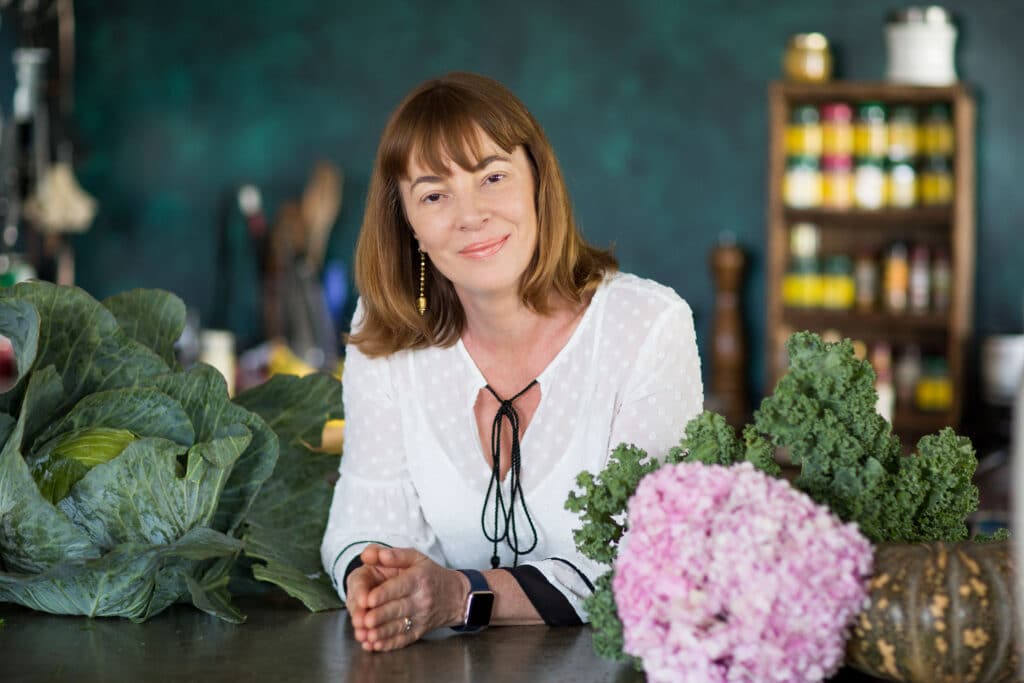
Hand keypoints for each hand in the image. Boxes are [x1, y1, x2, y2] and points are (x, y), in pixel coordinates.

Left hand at [350, 546, 467, 651]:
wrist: (455, 596)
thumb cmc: (431, 575)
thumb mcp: (417, 558)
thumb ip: (393, 555)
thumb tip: (369, 554)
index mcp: (418, 578)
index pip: (400, 586)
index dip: (384, 593)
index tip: (368, 599)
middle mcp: (421, 599)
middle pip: (399, 608)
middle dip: (380, 616)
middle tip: (364, 620)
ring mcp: (421, 617)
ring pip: (400, 626)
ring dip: (382, 633)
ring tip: (367, 636)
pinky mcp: (420, 631)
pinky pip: (405, 639)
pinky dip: (390, 644)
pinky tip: (376, 645)